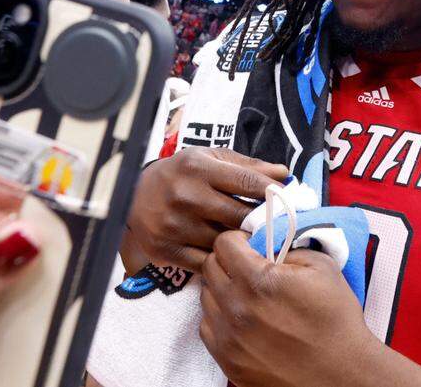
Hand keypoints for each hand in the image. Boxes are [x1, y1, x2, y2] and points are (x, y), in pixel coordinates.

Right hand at [126, 148, 287, 270]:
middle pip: (240, 215)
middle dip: (263, 220)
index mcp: (198, 167)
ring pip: (225, 242)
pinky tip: (231, 256)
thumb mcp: (209, 159)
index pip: (247, 181)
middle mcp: (185, 196)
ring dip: (243, 243)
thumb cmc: (180, 174)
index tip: (290, 199)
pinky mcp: (167, 250)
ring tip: (256, 240)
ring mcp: (175, 226)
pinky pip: (207, 262)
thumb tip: (284, 174)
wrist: (130, 195)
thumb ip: (246, 166)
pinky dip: (222, 260)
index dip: (274, 192)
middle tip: (279, 224)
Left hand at [199, 231, 377, 386]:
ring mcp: (228, 337)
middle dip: (228, 261)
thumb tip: (268, 246)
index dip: (238, 240)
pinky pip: (208, 327)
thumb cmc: (336, 322)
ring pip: (206, 297)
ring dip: (223, 290)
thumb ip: (289, 248)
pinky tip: (244, 320)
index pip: (223, 244)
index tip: (249, 245)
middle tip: (248, 267)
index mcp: (257, 281)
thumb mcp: (323, 268)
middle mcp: (235, 308)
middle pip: (210, 268)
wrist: (340, 375)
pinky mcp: (226, 360)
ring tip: (248, 296)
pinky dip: (221, 318)